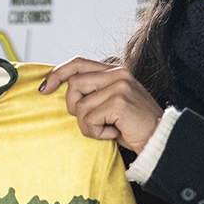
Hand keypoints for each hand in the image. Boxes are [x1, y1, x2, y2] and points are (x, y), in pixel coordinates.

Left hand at [39, 58, 162, 153]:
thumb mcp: (111, 103)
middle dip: (74, 107)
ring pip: (79, 106)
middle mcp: (117, 74)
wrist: (160, 139)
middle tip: (92, 121)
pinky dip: (97, 132)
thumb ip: (93, 92)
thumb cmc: (133, 126)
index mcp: (114, 71)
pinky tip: (114, 132)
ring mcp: (119, 86)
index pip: (77, 63)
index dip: (57, 73)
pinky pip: (88, 119)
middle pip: (73, 84)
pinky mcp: (118, 102)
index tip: (44, 89)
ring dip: (88, 125)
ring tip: (107, 129)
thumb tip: (61, 89)